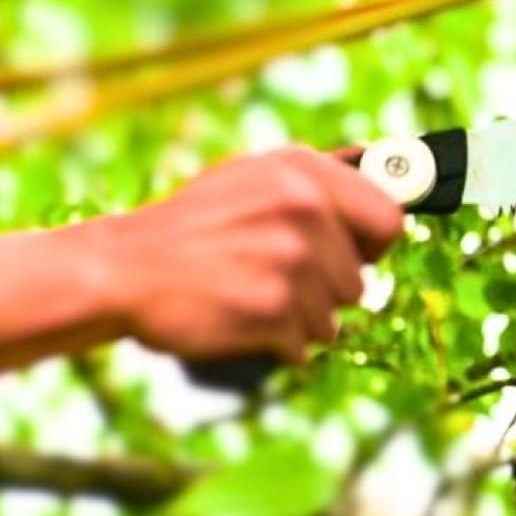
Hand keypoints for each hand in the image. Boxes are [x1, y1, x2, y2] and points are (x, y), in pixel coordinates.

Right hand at [89, 147, 403, 363]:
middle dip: (326, 291)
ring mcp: (289, 261)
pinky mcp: (272, 310)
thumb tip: (392, 178)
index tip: (358, 254)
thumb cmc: (194, 228)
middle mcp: (302, 210)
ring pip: (333, 319)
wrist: (123, 270)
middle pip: (359, 281)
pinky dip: (277, 343)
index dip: (374, 245)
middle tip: (275, 279)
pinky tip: (240, 317)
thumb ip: (316, 184)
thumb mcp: (251, 178)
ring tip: (250, 295)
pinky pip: (304, 345)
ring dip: (298, 319)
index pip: (390, 219)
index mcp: (302, 171)